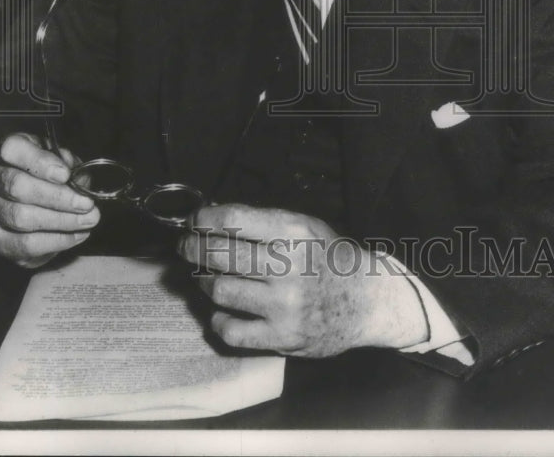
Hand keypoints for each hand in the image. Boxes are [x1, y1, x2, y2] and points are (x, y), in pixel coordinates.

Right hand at [0, 132, 99, 268]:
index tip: (65, 174)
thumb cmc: (47, 177)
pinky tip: (77, 235)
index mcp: (8, 153)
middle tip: (86, 204)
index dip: (39, 161)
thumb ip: (70, 166)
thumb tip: (79, 182)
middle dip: (57, 197)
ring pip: (21, 217)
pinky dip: (56, 241)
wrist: (29, 208)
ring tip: (87, 220)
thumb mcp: (61, 161)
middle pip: (17, 187)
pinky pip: (24, 244)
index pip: (13, 149)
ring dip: (60, 221)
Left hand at [177, 203, 427, 357]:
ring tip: (205, 277)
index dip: (203, 219)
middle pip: (219, 255)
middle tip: (187, 248)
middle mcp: (287, 267)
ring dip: (204, 282)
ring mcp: (284, 305)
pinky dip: (219, 319)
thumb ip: (263, 222)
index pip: (233, 220)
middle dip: (193, 248)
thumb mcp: (305, 227)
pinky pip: (231, 330)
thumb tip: (214, 216)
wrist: (366, 302)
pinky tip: (224, 311)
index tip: (194, 222)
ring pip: (220, 291)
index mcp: (293, 232)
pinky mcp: (282, 337)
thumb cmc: (331, 259)